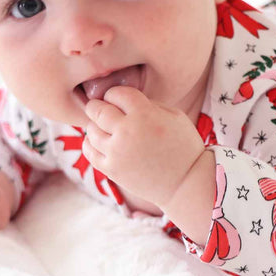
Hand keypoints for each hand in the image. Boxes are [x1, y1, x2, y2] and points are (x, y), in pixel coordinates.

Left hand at [82, 86, 204, 208]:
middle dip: (97, 106)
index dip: (115, 94)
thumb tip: (125, 101)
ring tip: (104, 127)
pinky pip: (89, 151)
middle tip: (100, 108)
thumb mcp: (175, 115)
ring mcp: (116, 152)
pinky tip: (99, 141)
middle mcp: (127, 131)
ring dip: (95, 125)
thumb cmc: (184, 145)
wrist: (186, 182)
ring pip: (91, 130)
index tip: (117, 99)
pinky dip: (90, 143)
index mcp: (144, 114)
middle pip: (97, 110)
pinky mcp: (111, 170)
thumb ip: (149, 104)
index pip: (116, 93)